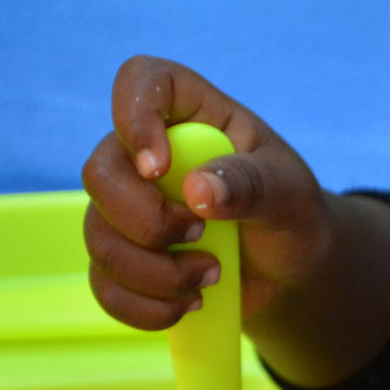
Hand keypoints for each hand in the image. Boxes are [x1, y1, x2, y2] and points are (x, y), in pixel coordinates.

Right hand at [82, 56, 333, 328]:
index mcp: (189, 114)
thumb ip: (252, 184)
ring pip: (98, 238)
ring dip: (155, 273)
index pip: (138, 82)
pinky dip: (145, 307)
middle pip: (99, 175)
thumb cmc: (291, 212)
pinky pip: (104, 285)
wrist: (290, 268)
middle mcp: (144, 154)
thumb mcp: (290, 192)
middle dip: (147, 221)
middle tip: (202, 235)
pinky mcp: (124, 257)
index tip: (160, 167)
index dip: (135, 118)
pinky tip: (189, 305)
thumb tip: (199, 190)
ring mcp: (127, 207)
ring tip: (210, 277)